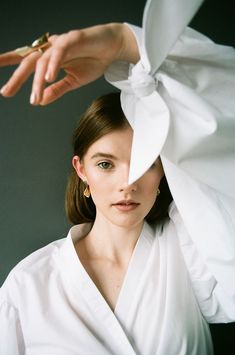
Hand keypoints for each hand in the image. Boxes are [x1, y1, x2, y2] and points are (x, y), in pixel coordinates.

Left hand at [0, 23, 138, 104]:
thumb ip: (57, 90)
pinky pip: (59, 52)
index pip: (26, 62)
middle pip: (28, 62)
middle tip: (6, 92)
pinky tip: (48, 78)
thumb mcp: (73, 81)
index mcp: (49, 57)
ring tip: (34, 97)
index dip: (9, 65)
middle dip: (16, 78)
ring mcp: (60, 43)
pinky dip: (53, 65)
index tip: (0, 81)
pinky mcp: (72, 38)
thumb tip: (40, 101)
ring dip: (37, 81)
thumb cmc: (93, 61)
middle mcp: (51, 48)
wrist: (113, 48)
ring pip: (42, 60)